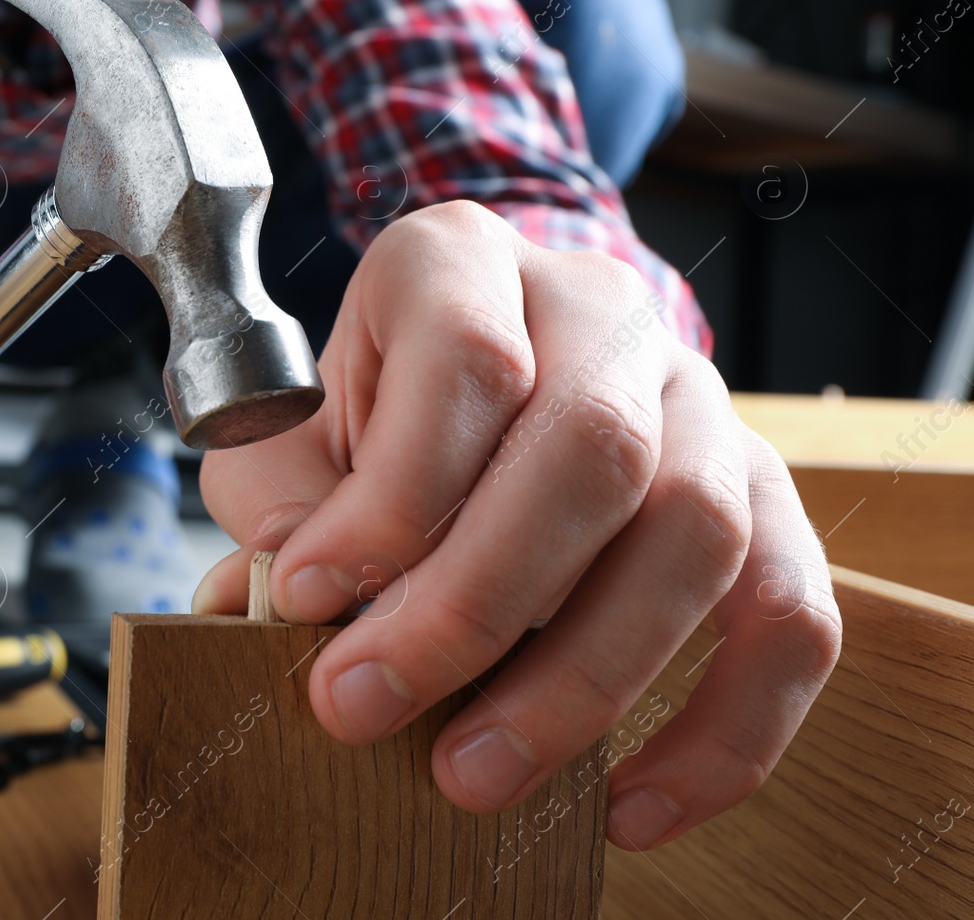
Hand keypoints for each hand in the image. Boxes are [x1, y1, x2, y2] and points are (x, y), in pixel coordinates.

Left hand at [195, 201, 840, 850]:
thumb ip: (281, 508)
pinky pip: (788, 616)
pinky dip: (720, 731)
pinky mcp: (761, 494)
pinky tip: (629, 806)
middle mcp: (597, 309)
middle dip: (473, 605)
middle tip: (363, 708)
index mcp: (464, 262)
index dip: (392, 494)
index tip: (306, 598)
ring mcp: (697, 398)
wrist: (465, 380)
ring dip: (583, 679)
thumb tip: (295, 611)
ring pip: (697, 533)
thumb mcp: (285, 440)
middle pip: (591, 450)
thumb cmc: (358, 421)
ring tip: (473, 776)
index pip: (468, 361)